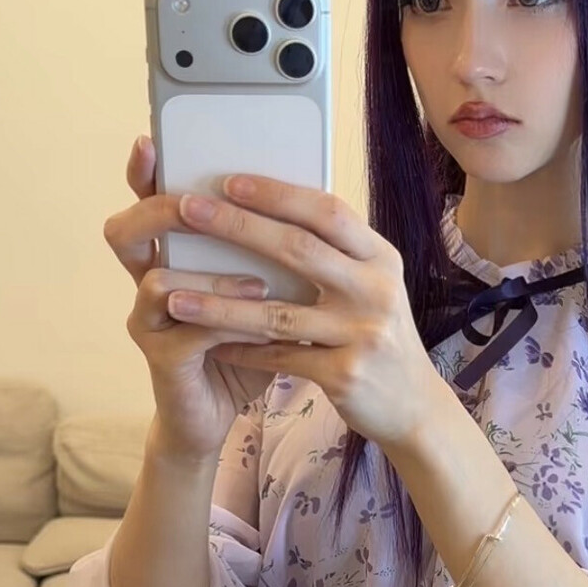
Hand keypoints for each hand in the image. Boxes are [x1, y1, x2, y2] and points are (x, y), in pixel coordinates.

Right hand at [104, 136, 285, 464]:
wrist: (227, 412)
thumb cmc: (248, 345)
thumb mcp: (266, 291)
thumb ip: (272, 252)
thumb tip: (314, 201)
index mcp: (174, 256)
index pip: (148, 201)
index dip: (143, 173)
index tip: (150, 141)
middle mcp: (151, 282)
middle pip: (127, 231)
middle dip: (160, 212)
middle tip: (194, 206)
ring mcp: (149, 322)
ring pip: (160, 282)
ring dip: (211, 279)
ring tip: (258, 287)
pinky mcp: (162, 360)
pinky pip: (189, 332)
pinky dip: (228, 324)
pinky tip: (263, 328)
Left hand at [164, 171, 438, 452]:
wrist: (414, 406)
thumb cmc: (378, 335)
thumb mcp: (372, 285)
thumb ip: (336, 253)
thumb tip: (272, 207)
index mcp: (381, 258)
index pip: (327, 212)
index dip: (278, 194)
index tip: (229, 180)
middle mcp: (376, 291)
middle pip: (299, 250)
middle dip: (238, 227)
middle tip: (187, 210)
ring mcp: (363, 335)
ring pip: (278, 313)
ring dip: (220, 303)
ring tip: (173, 295)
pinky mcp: (345, 376)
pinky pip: (280, 358)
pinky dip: (242, 351)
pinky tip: (209, 344)